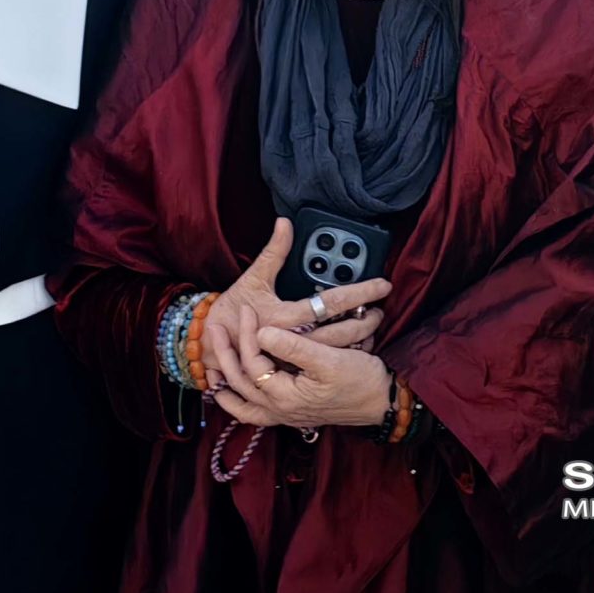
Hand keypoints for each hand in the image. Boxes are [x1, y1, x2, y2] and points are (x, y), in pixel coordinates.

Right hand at [202, 217, 391, 394]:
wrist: (211, 347)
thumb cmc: (231, 312)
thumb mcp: (252, 279)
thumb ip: (273, 252)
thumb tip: (284, 223)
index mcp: (284, 316)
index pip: (331, 302)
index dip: (360, 292)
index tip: (382, 284)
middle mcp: (291, 340)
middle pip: (341, 333)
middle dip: (366, 320)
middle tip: (380, 308)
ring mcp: (292, 358)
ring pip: (335, 352)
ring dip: (358, 339)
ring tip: (372, 325)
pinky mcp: (292, 369)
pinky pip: (323, 363)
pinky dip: (342, 354)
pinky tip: (355, 346)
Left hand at [211, 324, 394, 430]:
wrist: (383, 403)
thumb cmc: (361, 381)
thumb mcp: (329, 360)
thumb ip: (293, 346)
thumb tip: (262, 332)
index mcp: (286, 396)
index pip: (253, 362)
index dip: (247, 334)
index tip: (247, 311)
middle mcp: (281, 410)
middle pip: (239, 383)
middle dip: (224, 354)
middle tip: (216, 329)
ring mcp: (285, 415)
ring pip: (242, 403)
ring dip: (225, 382)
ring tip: (210, 365)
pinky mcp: (293, 414)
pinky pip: (255, 413)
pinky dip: (239, 403)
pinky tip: (233, 392)